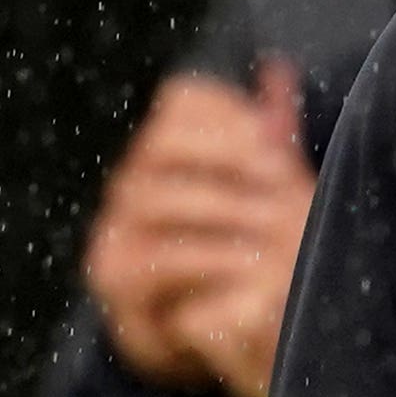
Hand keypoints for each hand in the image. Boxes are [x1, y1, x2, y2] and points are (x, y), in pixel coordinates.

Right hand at [83, 61, 315, 396]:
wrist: (216, 328)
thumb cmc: (247, 243)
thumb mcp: (269, 188)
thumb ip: (270, 134)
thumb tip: (278, 68)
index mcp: (169, 150)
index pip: (182, 101)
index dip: (228, 110)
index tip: (275, 132)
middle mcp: (133, 181)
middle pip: (161, 141)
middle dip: (225, 152)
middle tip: (279, 175)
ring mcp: (116, 228)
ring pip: (153, 198)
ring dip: (222, 206)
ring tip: (276, 223)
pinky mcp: (117, 280)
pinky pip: (150, 259)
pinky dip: (206, 259)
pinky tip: (251, 263)